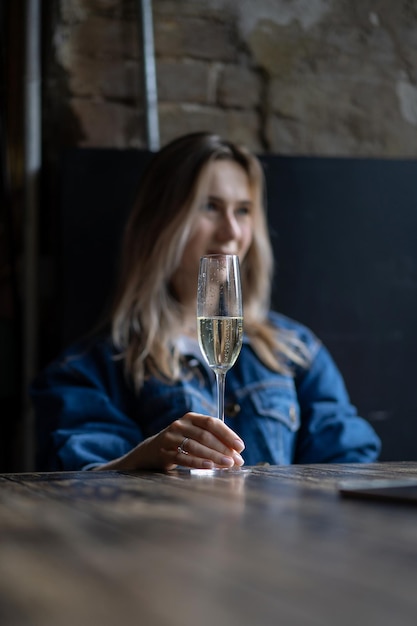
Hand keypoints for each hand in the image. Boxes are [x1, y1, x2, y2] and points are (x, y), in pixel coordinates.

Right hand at [97, 412, 244, 470]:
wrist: (151, 452)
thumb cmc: (181, 444)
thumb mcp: (195, 436)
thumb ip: (214, 442)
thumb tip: (238, 456)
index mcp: (191, 417)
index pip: (212, 422)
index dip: (228, 434)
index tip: (240, 447)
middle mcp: (180, 424)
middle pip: (205, 435)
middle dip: (223, 449)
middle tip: (236, 461)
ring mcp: (170, 437)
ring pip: (195, 446)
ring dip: (214, 456)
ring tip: (227, 465)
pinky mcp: (164, 451)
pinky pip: (183, 458)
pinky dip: (197, 463)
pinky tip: (209, 467)